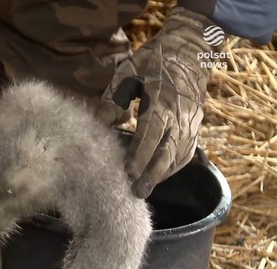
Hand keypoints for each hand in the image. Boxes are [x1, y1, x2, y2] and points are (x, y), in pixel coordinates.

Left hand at [96, 7, 220, 198]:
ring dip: (162, 174)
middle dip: (152, 174)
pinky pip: (186, 152)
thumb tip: (101, 123)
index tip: (129, 172)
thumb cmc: (154, 60)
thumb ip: (114, 98)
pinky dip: (173, 167)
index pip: (151, 133)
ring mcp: (191, 122)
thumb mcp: (129, 71)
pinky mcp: (196, 126)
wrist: (191, 49)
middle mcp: (180, 116)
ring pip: (179, 155)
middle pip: (168, 151)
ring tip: (143, 190)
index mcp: (162, 101)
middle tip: (137, 192)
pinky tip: (158, 176)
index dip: (140, 154)